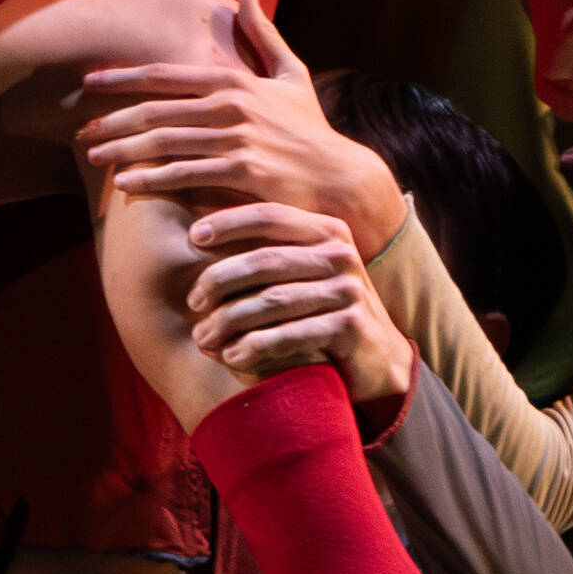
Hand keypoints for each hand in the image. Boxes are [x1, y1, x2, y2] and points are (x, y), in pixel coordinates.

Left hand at [70, 0, 406, 248]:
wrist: (339, 177)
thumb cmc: (309, 129)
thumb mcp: (289, 75)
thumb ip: (263, 34)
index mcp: (234, 80)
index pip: (166, 75)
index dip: (123, 77)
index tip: (89, 80)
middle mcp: (231, 106)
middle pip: (156, 110)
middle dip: (113, 120)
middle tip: (81, 130)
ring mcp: (237, 139)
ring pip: (165, 142)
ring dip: (124, 150)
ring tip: (93, 158)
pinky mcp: (244, 172)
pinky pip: (186, 174)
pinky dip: (152, 178)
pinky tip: (126, 184)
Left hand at [182, 201, 413, 407]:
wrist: (379, 357)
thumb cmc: (323, 310)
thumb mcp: (302, 272)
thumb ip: (268, 251)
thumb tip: (198, 234)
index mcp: (326, 231)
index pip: (270, 216)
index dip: (229, 222)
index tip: (193, 237)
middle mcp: (340, 255)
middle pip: (265, 259)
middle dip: (220, 280)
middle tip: (193, 302)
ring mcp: (348, 291)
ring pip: (273, 300)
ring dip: (230, 320)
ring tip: (203, 337)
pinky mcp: (351, 327)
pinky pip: (291, 334)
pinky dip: (255, 346)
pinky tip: (233, 356)